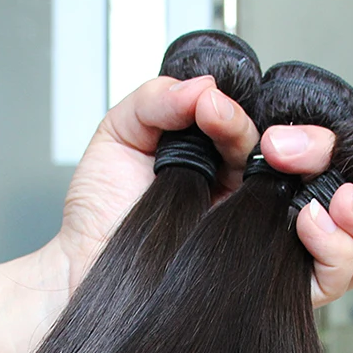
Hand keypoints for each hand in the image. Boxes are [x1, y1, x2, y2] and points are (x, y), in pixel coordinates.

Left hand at [49, 77, 352, 308]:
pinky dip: (339, 248)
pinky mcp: (274, 292)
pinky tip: (311, 224)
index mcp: (244, 168)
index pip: (302, 141)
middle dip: (328, 155)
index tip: (262, 131)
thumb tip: (209, 88)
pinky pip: (334, 277)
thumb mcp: (124, 134)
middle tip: (286, 152)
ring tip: (334, 196)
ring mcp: (276, 251)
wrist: (79, 271)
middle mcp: (268, 209)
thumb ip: (161, 99)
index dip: (300, 129)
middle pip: (339, 178)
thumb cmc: (101, 215)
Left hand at [52, 75, 258, 292]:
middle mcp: (220, 176)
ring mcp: (233, 208)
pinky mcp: (242, 241)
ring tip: (217, 122)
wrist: (84, 266)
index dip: (223, 102)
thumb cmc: (98, 213)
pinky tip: (244, 168)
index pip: (227, 114)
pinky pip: (268, 209)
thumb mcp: (117, 132)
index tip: (204, 99)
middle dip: (233, 117)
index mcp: (195, 148)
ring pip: (266, 168)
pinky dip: (263, 184)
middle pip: (252, 138)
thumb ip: (153, 99)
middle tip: (210, 110)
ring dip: (246, 139)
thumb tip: (200, 86)